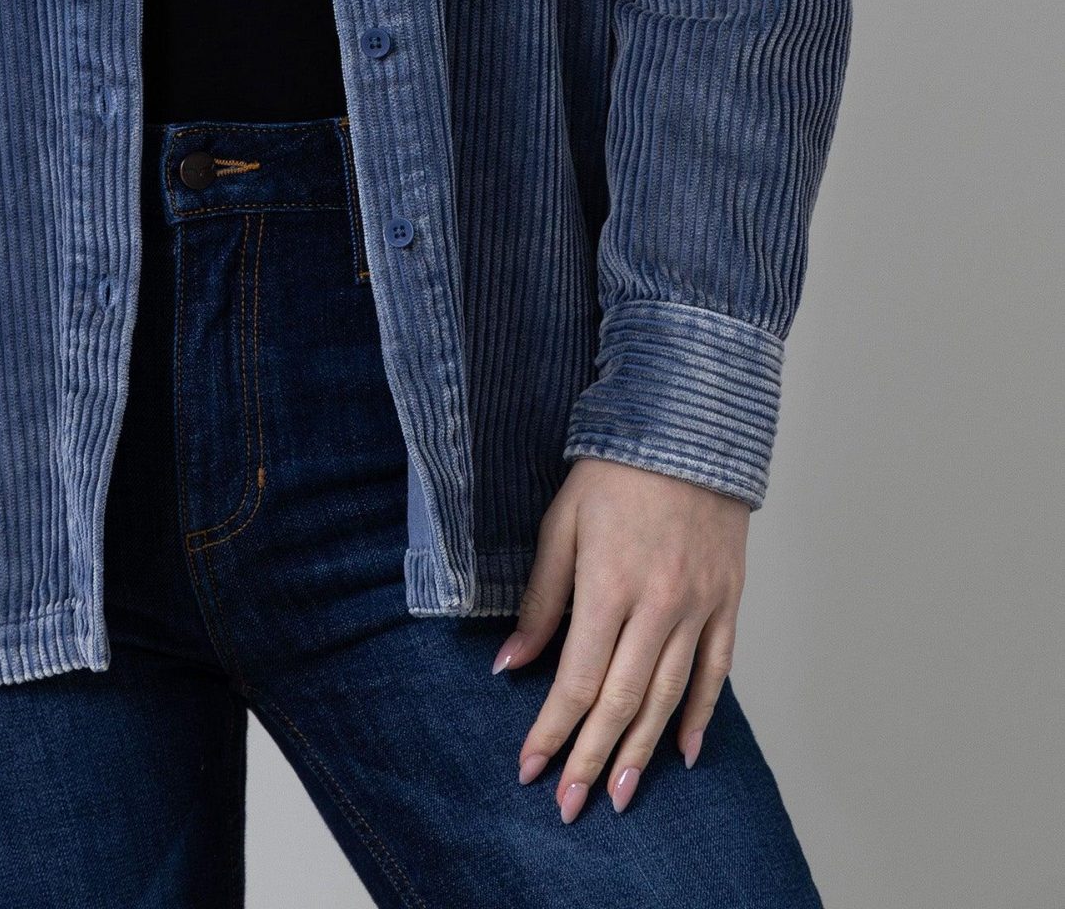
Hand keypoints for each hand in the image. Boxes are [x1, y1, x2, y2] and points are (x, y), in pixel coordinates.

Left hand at [493, 456, 749, 823]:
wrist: (689, 430)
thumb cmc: (613, 472)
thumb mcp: (560, 524)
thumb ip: (541, 600)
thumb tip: (510, 664)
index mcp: (608, 586)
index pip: (575, 679)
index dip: (551, 730)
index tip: (530, 767)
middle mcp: (657, 606)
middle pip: (621, 701)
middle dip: (592, 760)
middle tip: (572, 806)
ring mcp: (699, 607)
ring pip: (668, 697)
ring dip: (641, 753)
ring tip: (621, 797)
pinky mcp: (727, 601)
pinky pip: (717, 672)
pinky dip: (700, 716)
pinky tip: (683, 753)